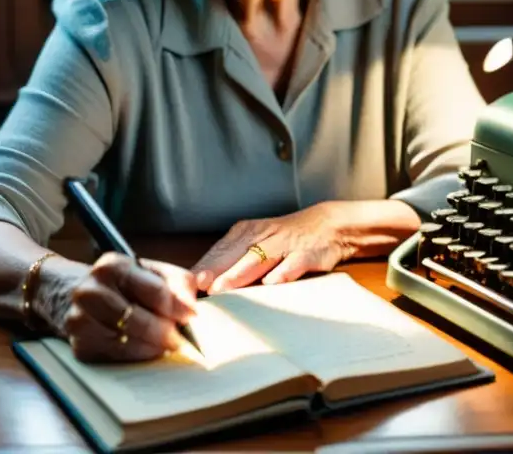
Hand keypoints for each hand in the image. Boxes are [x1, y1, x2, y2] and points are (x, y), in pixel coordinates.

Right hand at [46, 253, 197, 362]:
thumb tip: (191, 305)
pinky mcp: (79, 345)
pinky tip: (148, 349)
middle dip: (167, 331)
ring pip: (130, 341)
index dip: (178, 306)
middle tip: (183, 338)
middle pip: (141, 320)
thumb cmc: (117, 282)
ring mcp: (80, 320)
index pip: (155, 290)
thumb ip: (174, 281)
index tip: (192, 316)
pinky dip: (138, 354)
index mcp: (113, 266)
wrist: (66, 292)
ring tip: (168, 344)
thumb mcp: (145, 270)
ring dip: (155, 346)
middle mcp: (91, 291)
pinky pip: (118, 356)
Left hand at [193, 203, 352, 293]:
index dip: (201, 268)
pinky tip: (273, 281)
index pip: (218, 252)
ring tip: (222, 287)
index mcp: (246, 233)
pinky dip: (285, 271)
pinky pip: (295, 261)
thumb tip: (200, 287)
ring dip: (240, 272)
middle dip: (213, 270)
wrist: (330, 226)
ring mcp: (286, 244)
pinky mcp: (309, 253)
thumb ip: (232, 263)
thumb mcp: (257, 246)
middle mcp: (262, 236)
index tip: (182, 286)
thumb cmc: (286, 241)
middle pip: (233, 254)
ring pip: (259, 257)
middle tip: (194, 287)